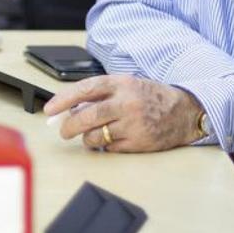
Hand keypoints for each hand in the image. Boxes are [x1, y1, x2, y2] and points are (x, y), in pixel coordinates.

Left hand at [44, 74, 202, 151]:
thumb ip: (99, 94)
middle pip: (86, 117)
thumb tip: (68, 109)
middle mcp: (126, 103)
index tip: (49, 109)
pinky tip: (113, 138)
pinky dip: (105, 146)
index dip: (63, 99)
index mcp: (121, 83)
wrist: (184, 111)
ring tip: (93, 133)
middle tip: (64, 130)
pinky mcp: (139, 143)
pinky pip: (109, 148)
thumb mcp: (125, 85)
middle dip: (69, 126)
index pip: (85, 89)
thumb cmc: (149, 97)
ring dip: (87, 138)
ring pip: (95, 136)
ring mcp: (133, 124)